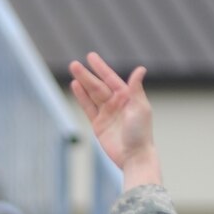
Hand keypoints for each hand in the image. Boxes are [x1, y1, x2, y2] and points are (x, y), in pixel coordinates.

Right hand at [68, 53, 157, 175]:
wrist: (134, 156)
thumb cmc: (141, 133)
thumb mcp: (140, 108)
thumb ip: (135, 89)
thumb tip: (140, 69)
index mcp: (128, 97)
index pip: (111, 78)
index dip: (100, 68)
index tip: (90, 57)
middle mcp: (116, 103)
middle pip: (98, 86)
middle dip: (86, 75)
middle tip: (73, 64)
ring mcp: (106, 113)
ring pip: (92, 95)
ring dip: (82, 84)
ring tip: (72, 73)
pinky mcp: (98, 125)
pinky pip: (88, 108)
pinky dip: (81, 98)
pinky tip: (75, 87)